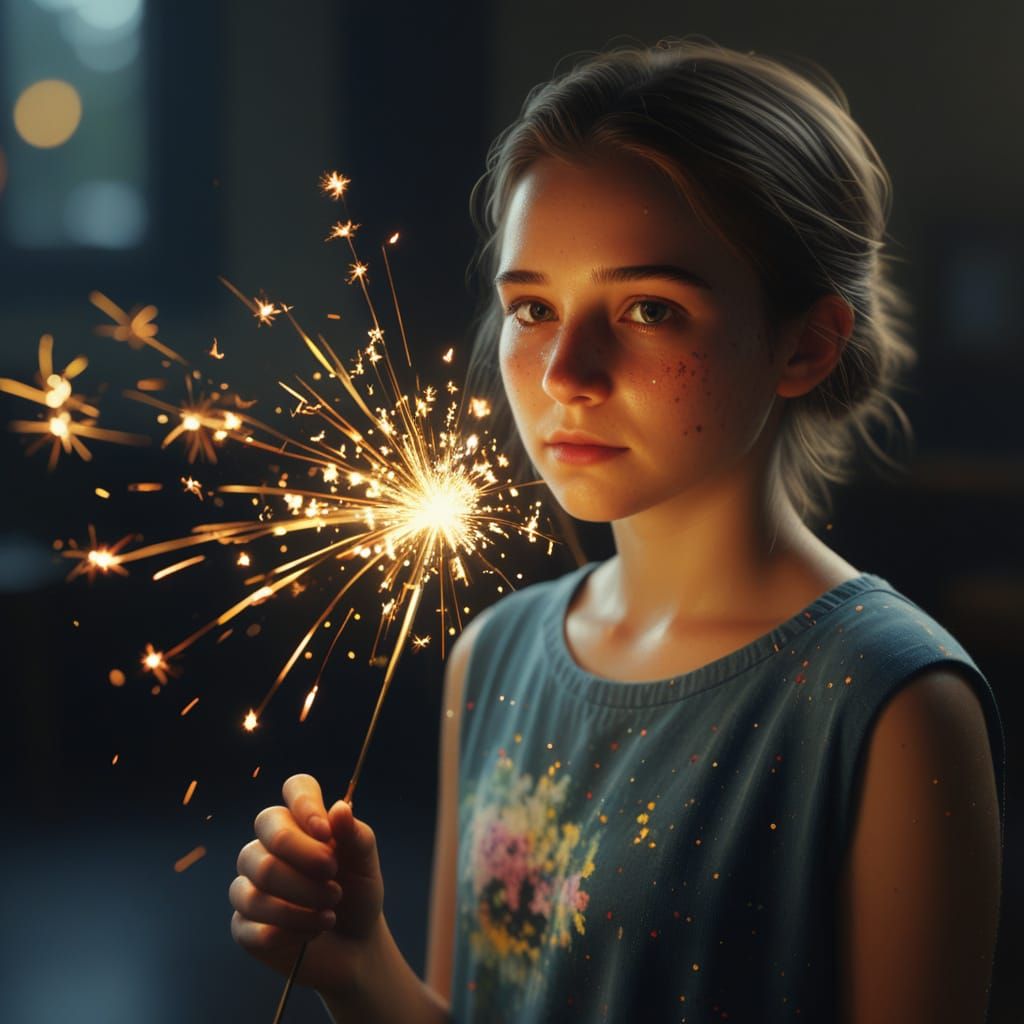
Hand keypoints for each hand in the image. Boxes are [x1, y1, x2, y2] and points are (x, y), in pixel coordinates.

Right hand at [230, 773, 385, 994]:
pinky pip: (250, 923)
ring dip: (301, 904)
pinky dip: (288, 932)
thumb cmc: (358, 893)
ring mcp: (252, 882)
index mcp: (303, 820)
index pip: (295, 788)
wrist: (356, 944)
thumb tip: (339, 809)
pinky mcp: (243, 922)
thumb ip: (356, 835)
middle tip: (335, 884)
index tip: (326, 833)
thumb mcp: (366, 864)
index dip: (305, 805)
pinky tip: (311, 933)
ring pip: (257, 883)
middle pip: (270, 837)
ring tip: (330, 913)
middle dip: (307, 864)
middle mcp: (270, 845)